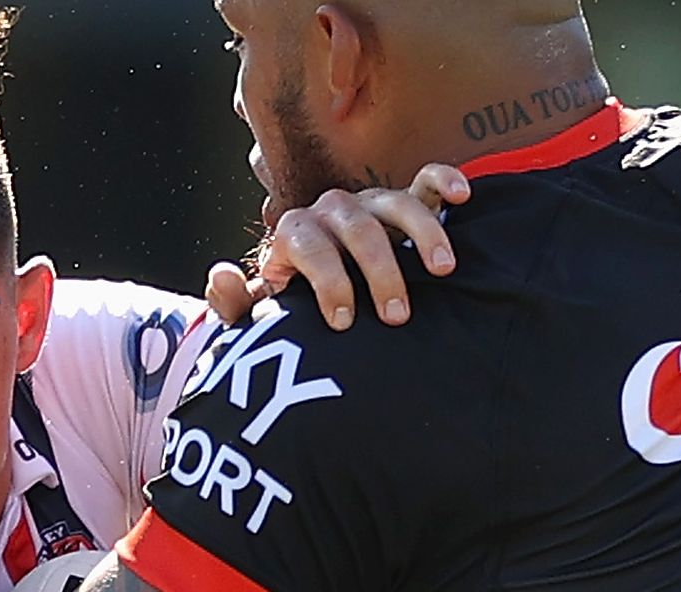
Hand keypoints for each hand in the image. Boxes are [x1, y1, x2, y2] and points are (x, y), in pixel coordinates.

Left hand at [206, 163, 470, 329]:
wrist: (325, 305)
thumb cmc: (295, 310)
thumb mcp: (263, 314)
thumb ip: (236, 304)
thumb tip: (219, 276)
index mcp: (296, 234)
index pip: (308, 245)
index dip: (326, 281)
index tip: (343, 321)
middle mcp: (332, 212)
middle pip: (357, 229)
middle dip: (379, 272)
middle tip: (396, 317)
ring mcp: (371, 204)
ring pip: (396, 205)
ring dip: (421, 235)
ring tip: (442, 270)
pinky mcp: (406, 203)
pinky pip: (426, 181)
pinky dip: (443, 180)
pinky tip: (461, 197)